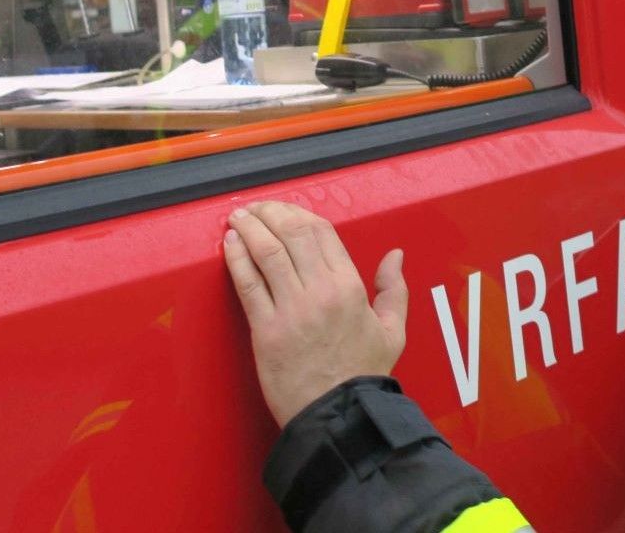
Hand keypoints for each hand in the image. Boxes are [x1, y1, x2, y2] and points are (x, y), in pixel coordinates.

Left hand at [223, 201, 407, 426]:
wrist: (339, 416)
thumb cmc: (363, 375)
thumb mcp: (392, 331)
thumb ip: (393, 289)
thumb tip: (395, 256)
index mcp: (350, 287)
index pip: (322, 233)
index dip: (299, 215)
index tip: (284, 211)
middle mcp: (321, 292)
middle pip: (292, 234)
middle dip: (271, 213)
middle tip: (257, 208)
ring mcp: (292, 310)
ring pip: (267, 253)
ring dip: (250, 228)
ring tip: (238, 217)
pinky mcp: (266, 330)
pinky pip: (248, 284)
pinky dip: (236, 259)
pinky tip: (229, 244)